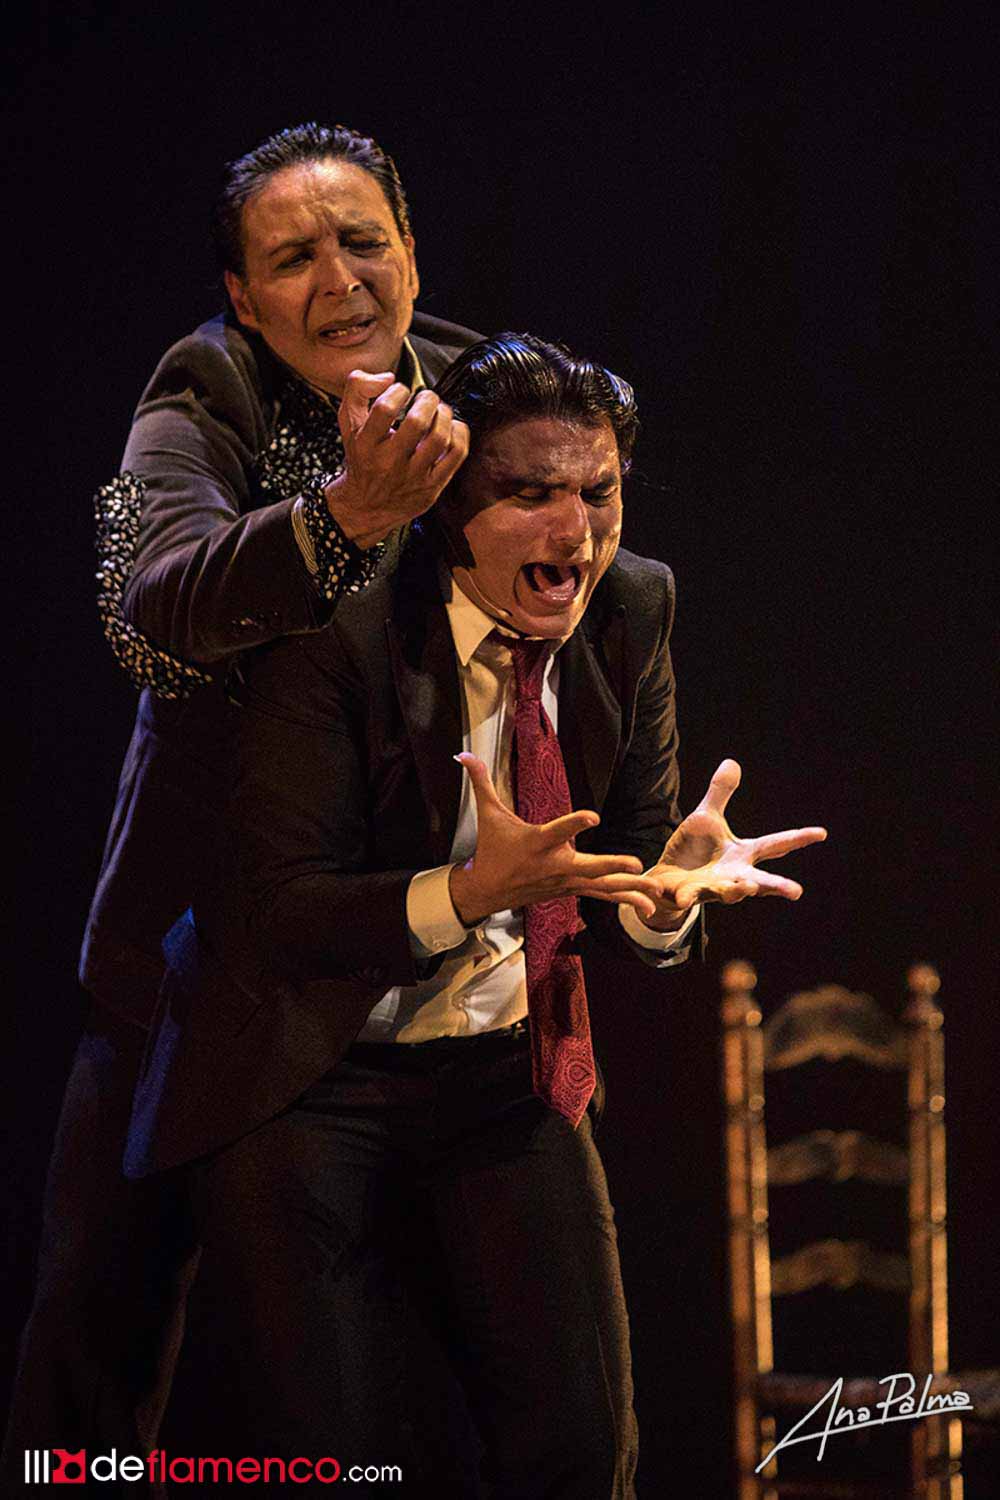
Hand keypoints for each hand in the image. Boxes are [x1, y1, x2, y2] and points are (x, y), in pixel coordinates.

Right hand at [324, 371, 469, 547]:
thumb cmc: (362, 455)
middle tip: (426, 397)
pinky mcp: (432, 487)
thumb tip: (388, 377)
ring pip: (440, 437)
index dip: (398, 391)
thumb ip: (357, 388)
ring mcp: (413, 478)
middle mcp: (388, 464)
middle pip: (417, 422)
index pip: (385, 409)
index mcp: (366, 445)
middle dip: (428, 399)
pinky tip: (450, 426)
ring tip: (438, 410)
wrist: (366, 506)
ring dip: (444, 414)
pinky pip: (456, 454)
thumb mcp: (348, 422)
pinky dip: (459, 432)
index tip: (401, 391)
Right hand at [449, 753, 664, 927]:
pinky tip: (650, 907)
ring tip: (656, 892)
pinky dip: (626, 899)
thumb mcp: (488, 814)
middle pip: (587, 866)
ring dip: (630, 890)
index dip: (574, 823)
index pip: (558, 831)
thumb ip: (481, 782)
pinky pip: (602, 895)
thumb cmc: (493, 848)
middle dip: (611, 866)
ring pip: (601, 886)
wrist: (488, 891)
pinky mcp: (572, 889)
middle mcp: (555, 865)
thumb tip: (462, 752)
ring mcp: (566, 881)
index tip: (594, 816)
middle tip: (635, 864)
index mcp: (537, 843)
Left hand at [640, 759, 826, 930]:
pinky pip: (687, 897)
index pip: (774, 845)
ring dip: (738, 891)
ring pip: (729, 893)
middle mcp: (733, 875)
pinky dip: (686, 897)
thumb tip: (732, 762)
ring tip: (748, 887)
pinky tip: (682, 898)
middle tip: (796, 892)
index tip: (822, 833)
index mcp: (742, 854)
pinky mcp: (687, 894)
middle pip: (760, 881)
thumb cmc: (693, 850)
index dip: (798, 839)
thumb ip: (720, 794)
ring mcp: (711, 887)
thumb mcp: (706, 817)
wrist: (667, 877)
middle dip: (777, 886)